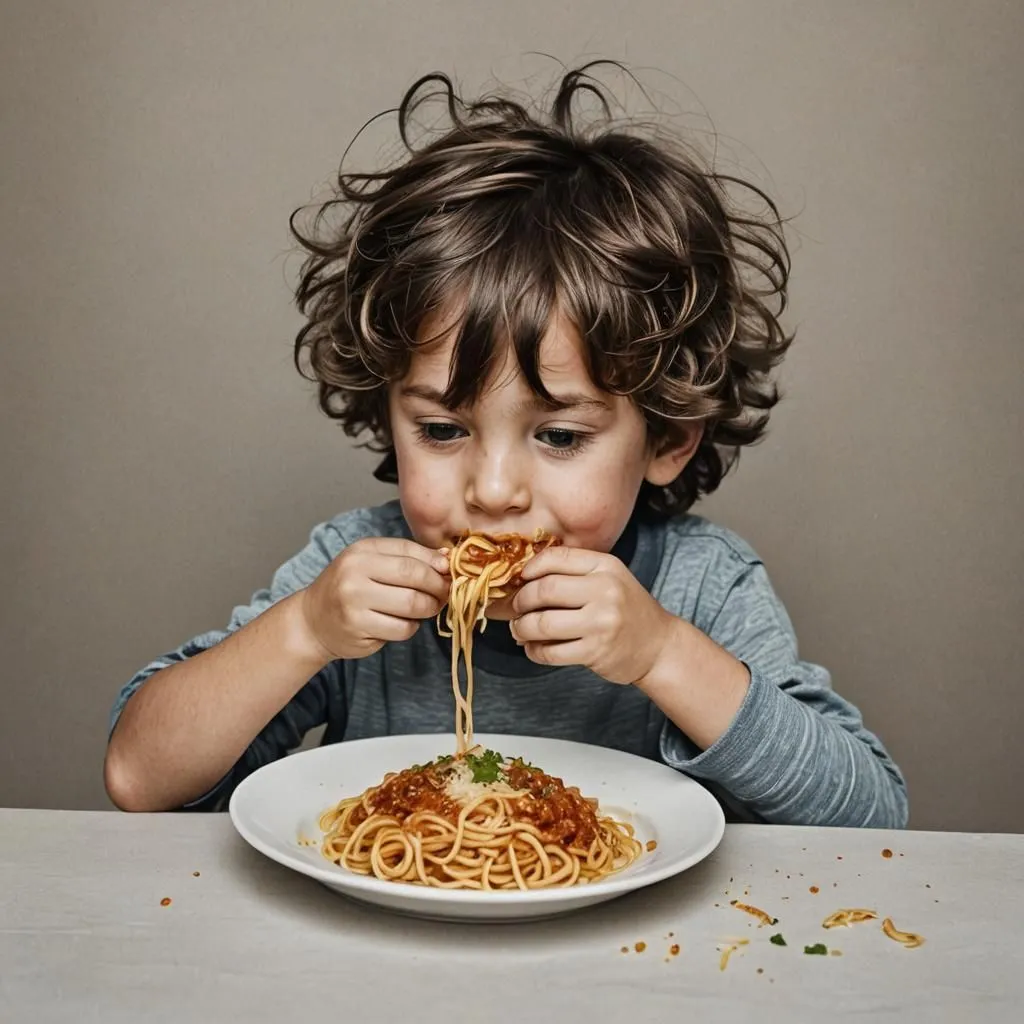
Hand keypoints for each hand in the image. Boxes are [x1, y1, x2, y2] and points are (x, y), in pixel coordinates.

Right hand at [300, 538, 448, 661]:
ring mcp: (354, 601)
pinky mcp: (358, 628)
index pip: (409, 552)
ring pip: (412, 605)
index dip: (436, 563)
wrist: (313, 620)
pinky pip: (402, 629)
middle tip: (445, 593)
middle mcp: (354, 572)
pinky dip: (410, 627)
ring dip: (428, 609)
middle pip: (413, 577)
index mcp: (362, 550)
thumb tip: (447, 558)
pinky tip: (403, 623)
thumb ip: (406, 558)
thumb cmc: (350, 588)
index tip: (449, 571)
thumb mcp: (371, 563)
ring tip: (427, 608)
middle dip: (437, 586)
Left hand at [509, 545, 677, 684]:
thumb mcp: (609, 578)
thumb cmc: (626, 609)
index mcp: (605, 566)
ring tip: (519, 629)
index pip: (557, 558)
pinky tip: (533, 648)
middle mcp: (605, 591)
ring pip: (542, 623)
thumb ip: (574, 572)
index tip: (521, 579)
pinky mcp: (595, 651)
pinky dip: (534, 651)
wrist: (658, 645)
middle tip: (516, 607)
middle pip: (544, 590)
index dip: (530, 568)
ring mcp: (601, 623)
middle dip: (521, 600)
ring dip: (522, 628)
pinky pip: (550, 651)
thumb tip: (523, 577)